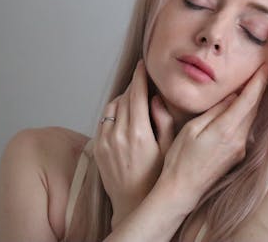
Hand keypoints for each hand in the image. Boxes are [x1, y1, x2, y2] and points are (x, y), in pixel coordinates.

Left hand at [93, 59, 174, 227]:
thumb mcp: (170, 150)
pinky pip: (103, 120)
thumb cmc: (156, 178)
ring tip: (134, 99)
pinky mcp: (97, 147)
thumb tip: (155, 98)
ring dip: (123, 98)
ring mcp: (104, 140)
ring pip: (112, 106)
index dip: (140, 76)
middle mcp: (118, 134)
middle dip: (133, 86)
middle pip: (124, 97)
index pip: (137, 94)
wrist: (133, 203)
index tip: (142, 64)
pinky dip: (113, 112)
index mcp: (138, 133)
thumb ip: (164, 121)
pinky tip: (123, 116)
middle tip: (142, 80)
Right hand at [158, 63, 267, 208]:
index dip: (259, 81)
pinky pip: (245, 129)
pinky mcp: (237, 156)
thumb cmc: (180, 159)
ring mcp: (240, 150)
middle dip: (262, 88)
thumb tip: (232, 97)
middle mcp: (238, 140)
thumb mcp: (191, 129)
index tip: (267, 66)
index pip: (248, 100)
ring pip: (251, 119)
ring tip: (259, 83)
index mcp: (226, 130)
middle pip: (254, 109)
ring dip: (256, 101)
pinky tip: (245, 107)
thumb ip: (214, 112)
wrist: (182, 190)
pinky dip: (247, 115)